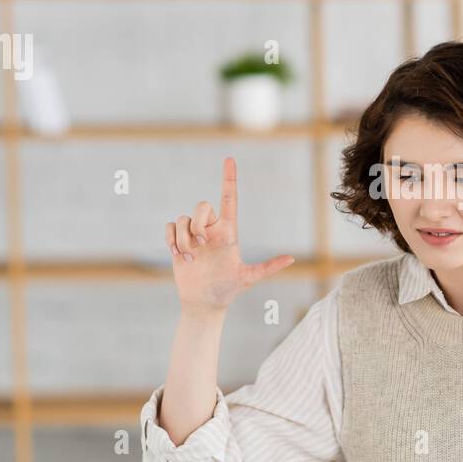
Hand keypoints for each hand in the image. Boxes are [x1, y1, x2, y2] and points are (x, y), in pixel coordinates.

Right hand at [164, 156, 294, 312]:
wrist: (204, 302)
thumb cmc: (228, 289)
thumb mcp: (248, 277)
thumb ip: (268, 267)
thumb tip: (292, 259)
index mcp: (228, 231)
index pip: (229, 199)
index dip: (229, 179)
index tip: (229, 159)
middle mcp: (211, 229)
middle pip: (201, 206)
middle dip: (197, 224)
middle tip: (201, 245)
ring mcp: (193, 235)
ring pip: (183, 219)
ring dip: (184, 239)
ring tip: (190, 259)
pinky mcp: (178, 241)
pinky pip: (170, 226)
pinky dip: (171, 239)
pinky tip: (177, 254)